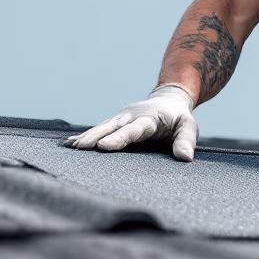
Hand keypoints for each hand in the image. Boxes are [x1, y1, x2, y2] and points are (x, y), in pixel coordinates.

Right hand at [65, 84, 198, 160]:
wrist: (169, 100)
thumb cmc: (179, 119)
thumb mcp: (188, 128)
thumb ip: (186, 142)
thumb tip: (186, 158)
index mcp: (150, 119)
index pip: (134, 130)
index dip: (119, 138)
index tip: (103, 146)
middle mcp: (132, 116)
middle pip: (112, 127)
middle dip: (95, 137)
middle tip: (80, 148)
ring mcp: (122, 117)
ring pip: (102, 127)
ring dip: (87, 137)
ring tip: (70, 146)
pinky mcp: (116, 121)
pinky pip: (100, 128)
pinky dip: (86, 136)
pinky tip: (70, 143)